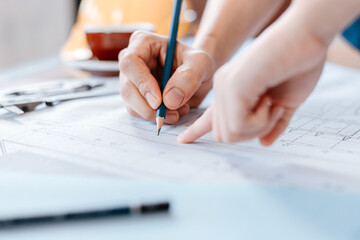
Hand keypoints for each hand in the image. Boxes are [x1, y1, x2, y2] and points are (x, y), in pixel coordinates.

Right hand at [119, 31, 214, 123]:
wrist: (199, 76)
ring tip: (179, 111)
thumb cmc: (198, 63)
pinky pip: (138, 112)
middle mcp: (132, 60)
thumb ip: (188, 77)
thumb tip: (169, 99)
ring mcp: (131, 80)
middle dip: (148, 106)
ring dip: (155, 113)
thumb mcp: (201, 64)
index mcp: (144, 43)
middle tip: (172, 114)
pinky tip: (175, 112)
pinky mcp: (135, 96)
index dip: (142, 83)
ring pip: (130, 103)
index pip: (130, 62)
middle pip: (127, 87)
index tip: (158, 101)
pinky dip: (156, 117)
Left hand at [178, 18, 327, 144]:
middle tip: (271, 111)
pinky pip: (238, 125)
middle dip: (251, 133)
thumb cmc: (298, 66)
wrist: (308, 38)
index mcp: (232, 92)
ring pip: (230, 134)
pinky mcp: (233, 85)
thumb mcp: (285, 103)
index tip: (183, 140)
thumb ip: (272, 123)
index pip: (209, 117)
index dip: (196, 130)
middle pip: (223, 135)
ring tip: (272, 103)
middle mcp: (223, 88)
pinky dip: (261, 121)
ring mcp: (225, 85)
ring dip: (259, 127)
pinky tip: (270, 100)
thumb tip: (264, 142)